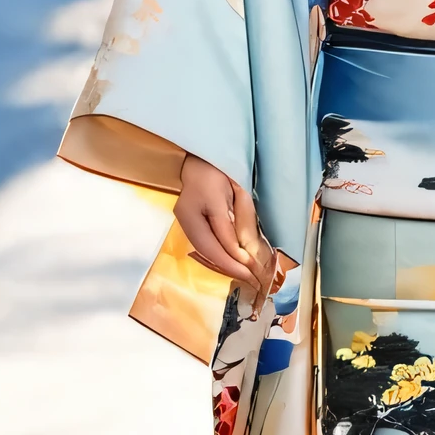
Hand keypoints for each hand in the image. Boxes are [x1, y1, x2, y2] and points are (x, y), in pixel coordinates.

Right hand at [175, 154, 292, 295]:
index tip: (250, 270)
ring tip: (242, 273)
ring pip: (204, 249)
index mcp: (194, 210)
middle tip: (249, 278)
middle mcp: (185, 218)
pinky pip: (203, 243)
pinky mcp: (189, 221)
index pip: (215, 241)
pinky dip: (217, 254)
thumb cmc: (219, 168)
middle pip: (206, 250)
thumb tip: (241, 252)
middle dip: (228, 267)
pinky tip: (230, 261)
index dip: (233, 258)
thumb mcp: (232, 193)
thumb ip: (236, 223)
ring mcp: (184, 220)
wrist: (202, 155)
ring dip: (223, 263)